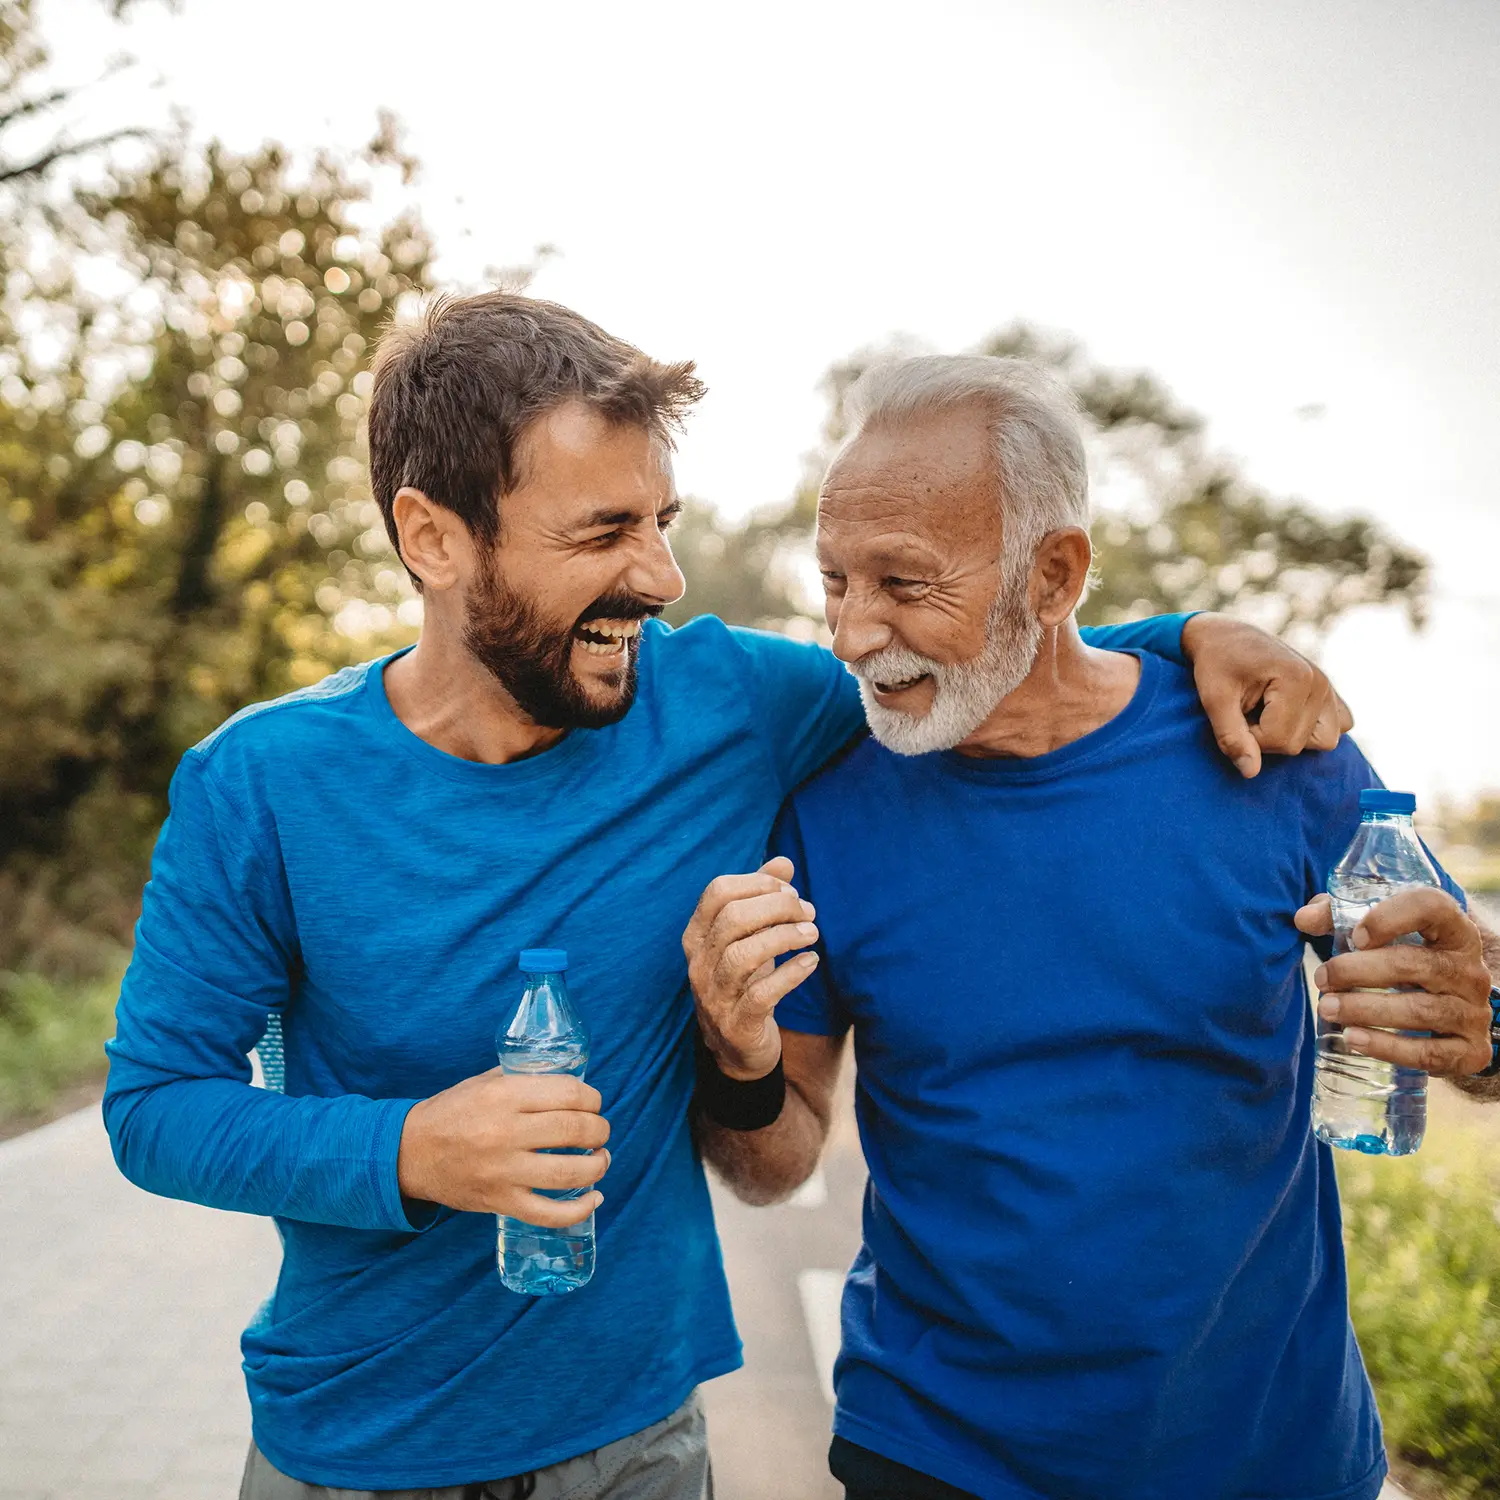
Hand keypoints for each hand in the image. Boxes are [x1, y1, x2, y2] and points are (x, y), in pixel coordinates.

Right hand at [397, 1070, 609, 1222]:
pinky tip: (594, 1199)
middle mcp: (505, 1132)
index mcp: (504, 1096)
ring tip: (601, 1159)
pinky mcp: (500, 1202)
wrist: (410, 1153)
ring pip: (569, 1173)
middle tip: (600, 1131)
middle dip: (599, 1130)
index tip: (595, 1104)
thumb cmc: (453, 1112)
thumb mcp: (486, 1082)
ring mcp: (503, 1171)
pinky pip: (548, 1213)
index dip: (592, 1099)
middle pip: (575, 1131)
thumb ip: (526, 1079)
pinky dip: (579, 1210)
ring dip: (598, 1166)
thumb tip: (571, 1082)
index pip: (568, 1093)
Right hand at [682, 855, 819, 1079]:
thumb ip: (762, 898)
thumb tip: (784, 862)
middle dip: (777, 907)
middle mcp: (698, 963)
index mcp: (697, 935)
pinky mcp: (737, 1024)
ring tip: (812, 933)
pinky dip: (791, 973)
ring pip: (743, 955)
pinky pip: (761, 994)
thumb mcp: (750, 937)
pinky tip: (811, 961)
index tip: (789, 890)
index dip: (758, 883)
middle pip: (732, 919)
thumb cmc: (745, 980)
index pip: (718, 892)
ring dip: (784, 937)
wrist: (738, 1048)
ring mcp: (714, 996)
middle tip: (809, 912)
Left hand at [1182, 614, 1352, 777]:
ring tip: (1265, 713)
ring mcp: (1330, 689)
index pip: (1279, 740)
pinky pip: (1338, 727)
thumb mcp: (1214, 700)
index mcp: (1298, 678)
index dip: (1248, 737)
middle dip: (1265, 738)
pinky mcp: (1331, 695)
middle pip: (1298, 745)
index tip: (1233, 714)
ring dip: (1289, 736)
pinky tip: (1286, 714)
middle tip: (1246, 711)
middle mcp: (1321, 683)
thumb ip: (1231, 737)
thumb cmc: (1216, 666)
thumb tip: (1251, 773)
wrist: (1225, 638)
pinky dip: (1312, 729)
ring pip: (1323, 742)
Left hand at [1296, 890, 1493, 1074]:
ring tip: (1326, 1008)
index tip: (1354, 936)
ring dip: (1366, 1010)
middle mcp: (1471, 969)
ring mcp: (1474, 1012)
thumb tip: (1303, 919)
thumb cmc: (1409, 959)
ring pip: (1420, 1011)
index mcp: (1454, 930)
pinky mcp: (1471, 1051)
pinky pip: (1430, 1053)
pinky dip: (1388, 1047)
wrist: (1454, 1012)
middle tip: (1321, 979)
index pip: (1432, 907)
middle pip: (1414, 964)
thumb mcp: (1383, 932)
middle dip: (1358, 971)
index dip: (1390, 918)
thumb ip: (1341, 916)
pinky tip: (1352, 1039)